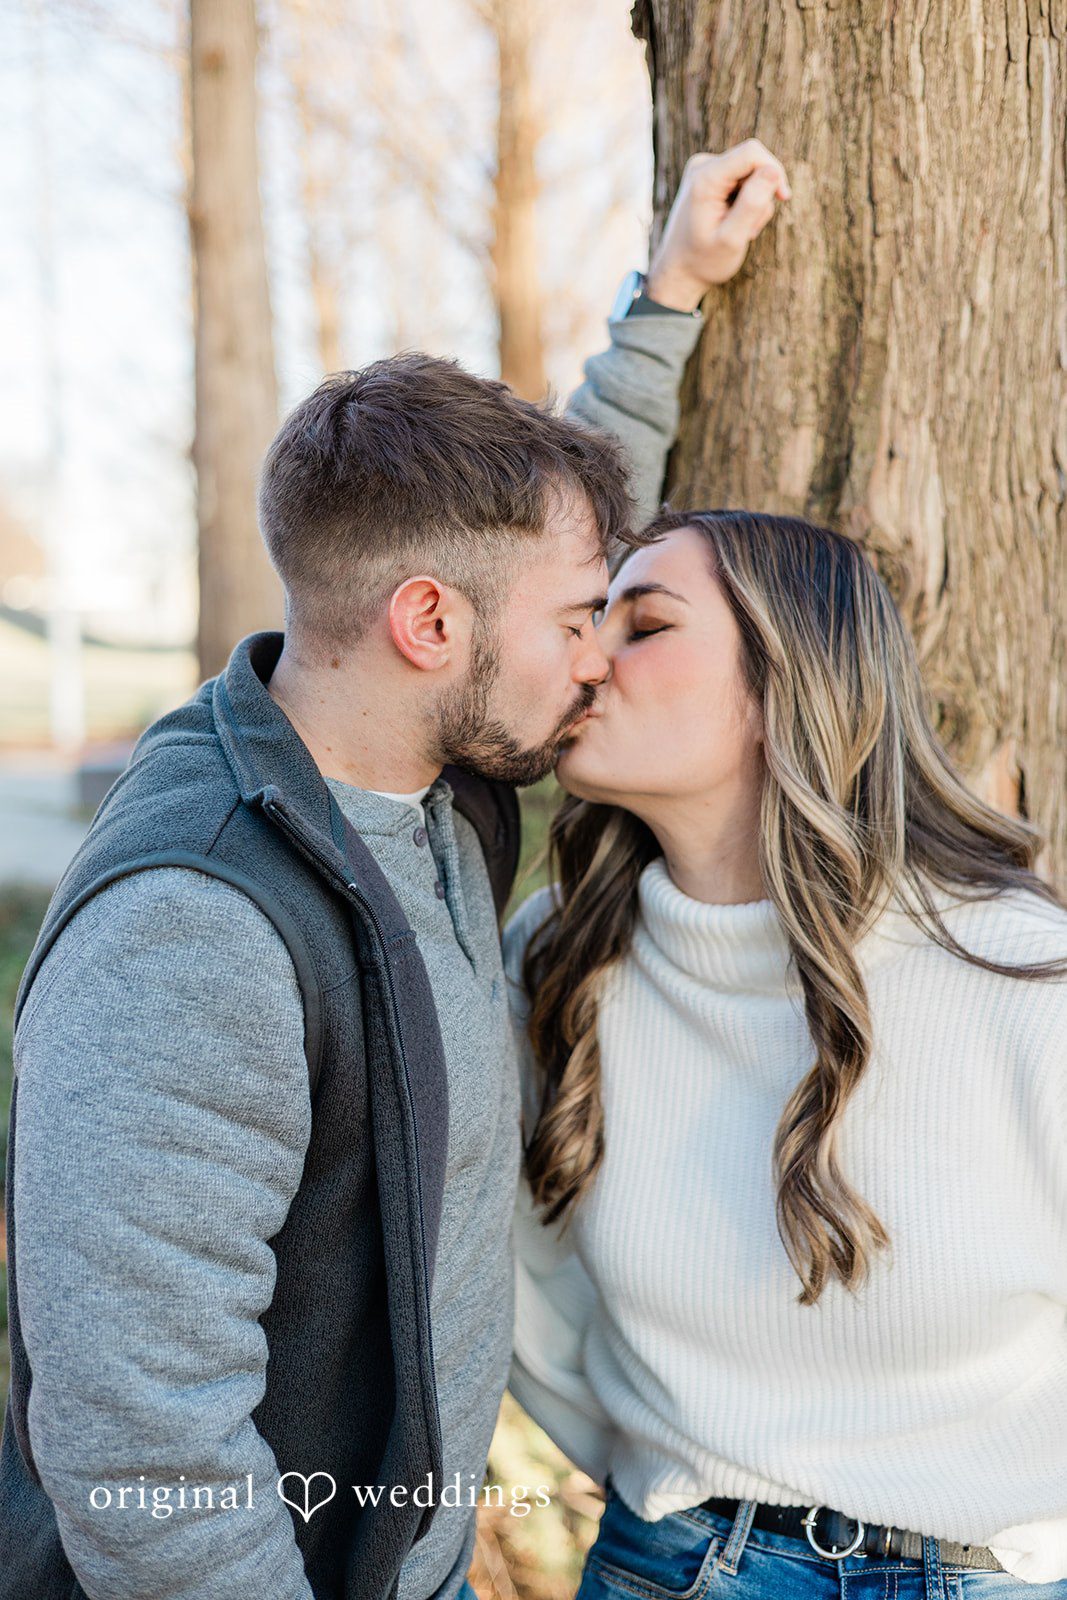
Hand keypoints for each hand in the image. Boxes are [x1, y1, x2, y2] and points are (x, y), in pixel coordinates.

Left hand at [645, 139, 790, 310]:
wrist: (680, 270)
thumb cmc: (705, 260)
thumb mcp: (731, 239)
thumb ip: (752, 204)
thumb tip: (773, 170)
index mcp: (705, 178)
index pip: (752, 153)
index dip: (774, 171)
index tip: (783, 197)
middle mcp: (703, 166)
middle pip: (754, 164)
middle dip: (761, 195)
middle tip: (749, 229)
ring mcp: (706, 170)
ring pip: (751, 175)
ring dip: (754, 203)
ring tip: (740, 231)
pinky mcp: (712, 177)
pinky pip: (743, 182)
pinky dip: (746, 203)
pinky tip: (734, 223)